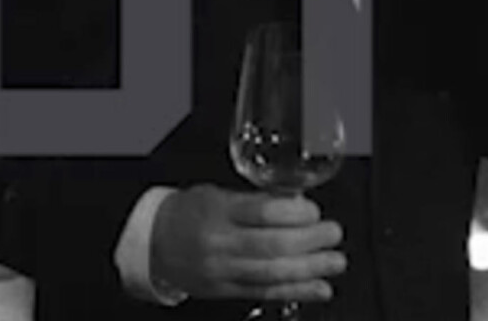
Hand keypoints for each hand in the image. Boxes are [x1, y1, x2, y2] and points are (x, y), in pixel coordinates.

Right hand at [148, 185, 344, 301]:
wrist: (153, 243)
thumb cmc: (186, 213)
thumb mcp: (214, 194)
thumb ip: (253, 201)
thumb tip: (295, 203)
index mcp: (216, 211)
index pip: (261, 212)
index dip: (294, 213)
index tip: (313, 210)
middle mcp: (219, 242)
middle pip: (272, 245)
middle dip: (310, 241)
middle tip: (333, 234)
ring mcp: (222, 270)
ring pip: (272, 272)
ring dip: (310, 268)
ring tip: (334, 262)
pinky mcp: (226, 290)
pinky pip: (266, 292)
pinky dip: (297, 291)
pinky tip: (320, 288)